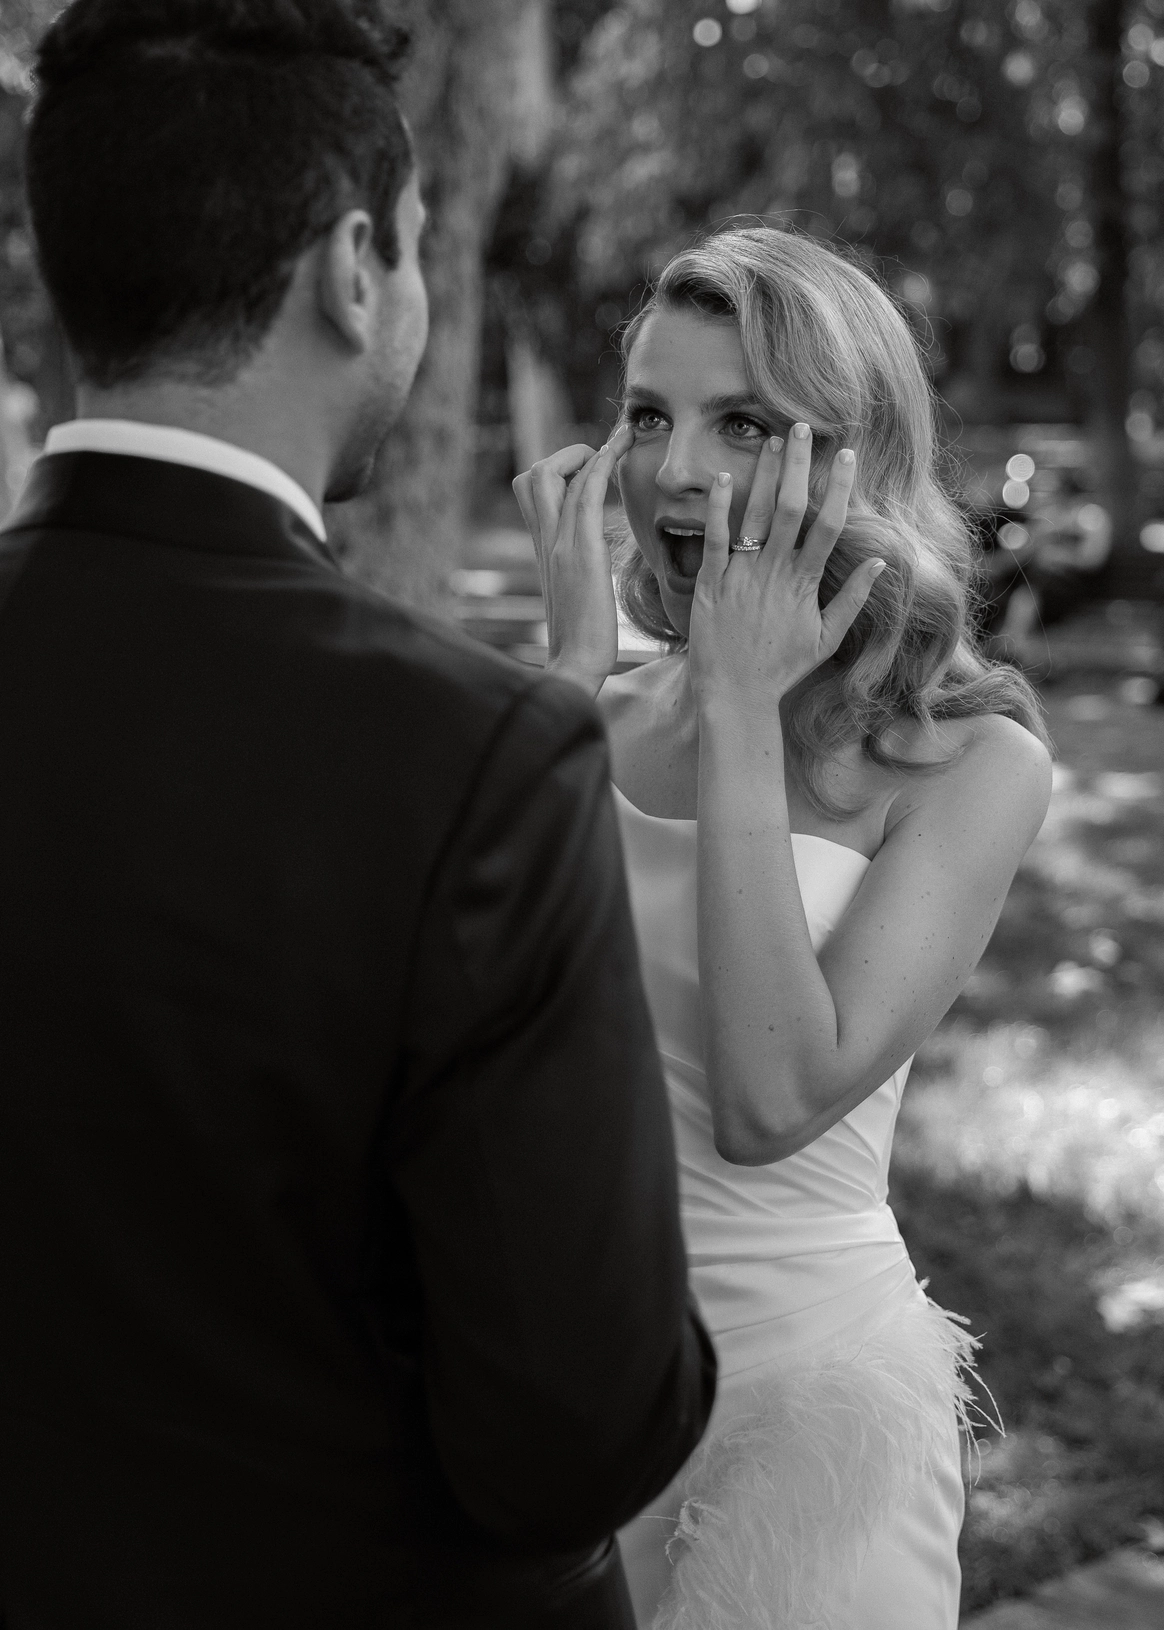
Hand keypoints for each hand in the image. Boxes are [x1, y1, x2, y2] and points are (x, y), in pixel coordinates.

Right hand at [512, 425, 631, 694]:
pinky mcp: (580, 552)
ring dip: (586, 452)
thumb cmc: (582, 643)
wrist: (575, 666)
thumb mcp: (575, 595)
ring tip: (618, 446)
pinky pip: (584, 494)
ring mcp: (559, 545)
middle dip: (565, 456)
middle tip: (600, 461)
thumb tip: (588, 560)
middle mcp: (545, 542)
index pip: (532, 493)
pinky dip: (601, 464)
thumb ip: (575, 569)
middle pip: (532, 476)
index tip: (591, 469)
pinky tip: (621, 451)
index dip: (559, 471)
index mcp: (543, 551)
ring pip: (550, 475)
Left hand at [688, 424, 883, 710]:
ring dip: (763, 475)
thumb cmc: (780, 668)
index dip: (839, 488)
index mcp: (805, 584)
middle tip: (802, 425)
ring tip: (770, 438)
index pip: (829, 525)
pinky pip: (715, 539)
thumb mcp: (826, 639)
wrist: (735, 695)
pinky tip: (725, 478)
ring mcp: (742, 577)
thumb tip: (882, 564)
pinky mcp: (711, 584)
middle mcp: (775, 574)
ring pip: (755, 516)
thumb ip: (852, 599)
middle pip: (791, 508)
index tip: (847, 455)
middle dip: (798, 465)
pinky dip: (720, 509)